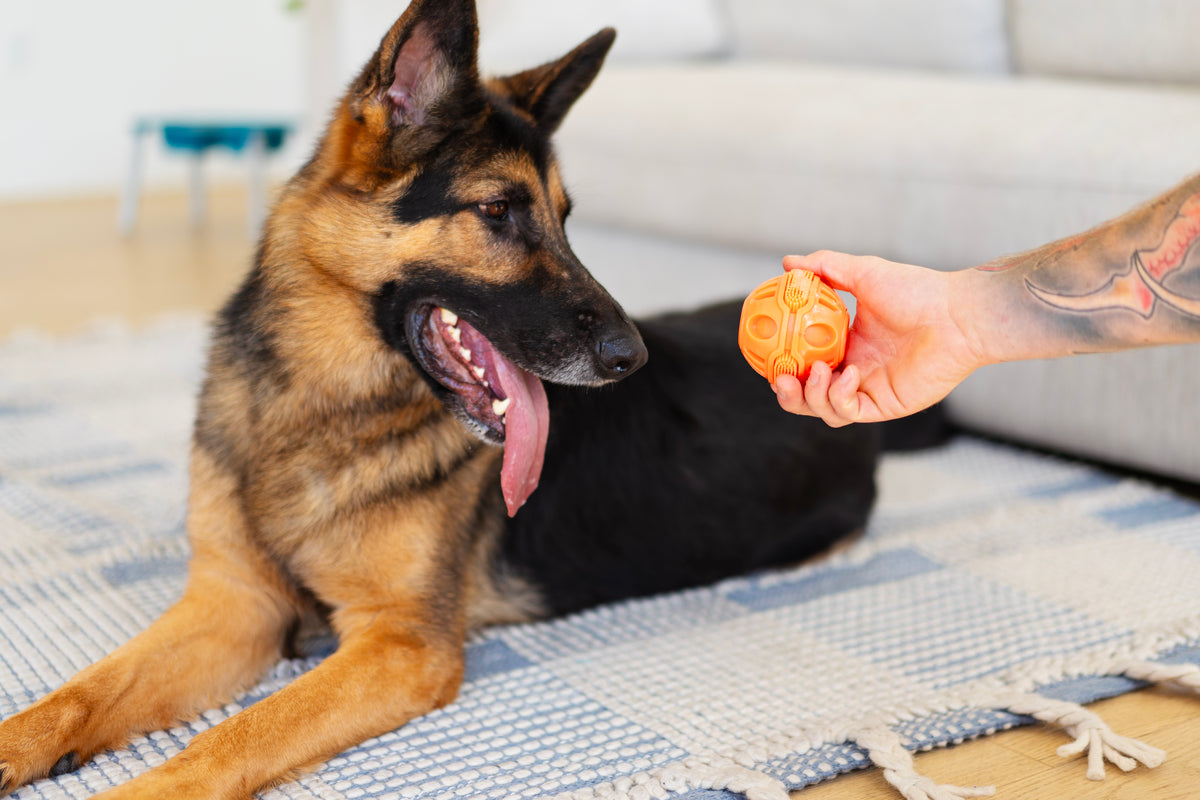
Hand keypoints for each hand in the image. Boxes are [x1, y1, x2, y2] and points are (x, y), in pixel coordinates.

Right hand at [772, 251, 985, 425]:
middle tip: (778, 379)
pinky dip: (840, 397)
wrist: (957, 314)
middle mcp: (855, 369)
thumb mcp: (864, 272)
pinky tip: (850, 374)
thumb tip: (787, 263)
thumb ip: (825, 267)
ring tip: (817, 371)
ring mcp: (869, 390)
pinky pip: (850, 411)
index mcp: (847, 343)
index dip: (782, 363)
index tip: (764, 354)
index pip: (804, 361)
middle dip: (787, 393)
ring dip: (811, 395)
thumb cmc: (918, 290)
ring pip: (824, 408)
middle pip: (807, 393)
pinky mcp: (885, 405)